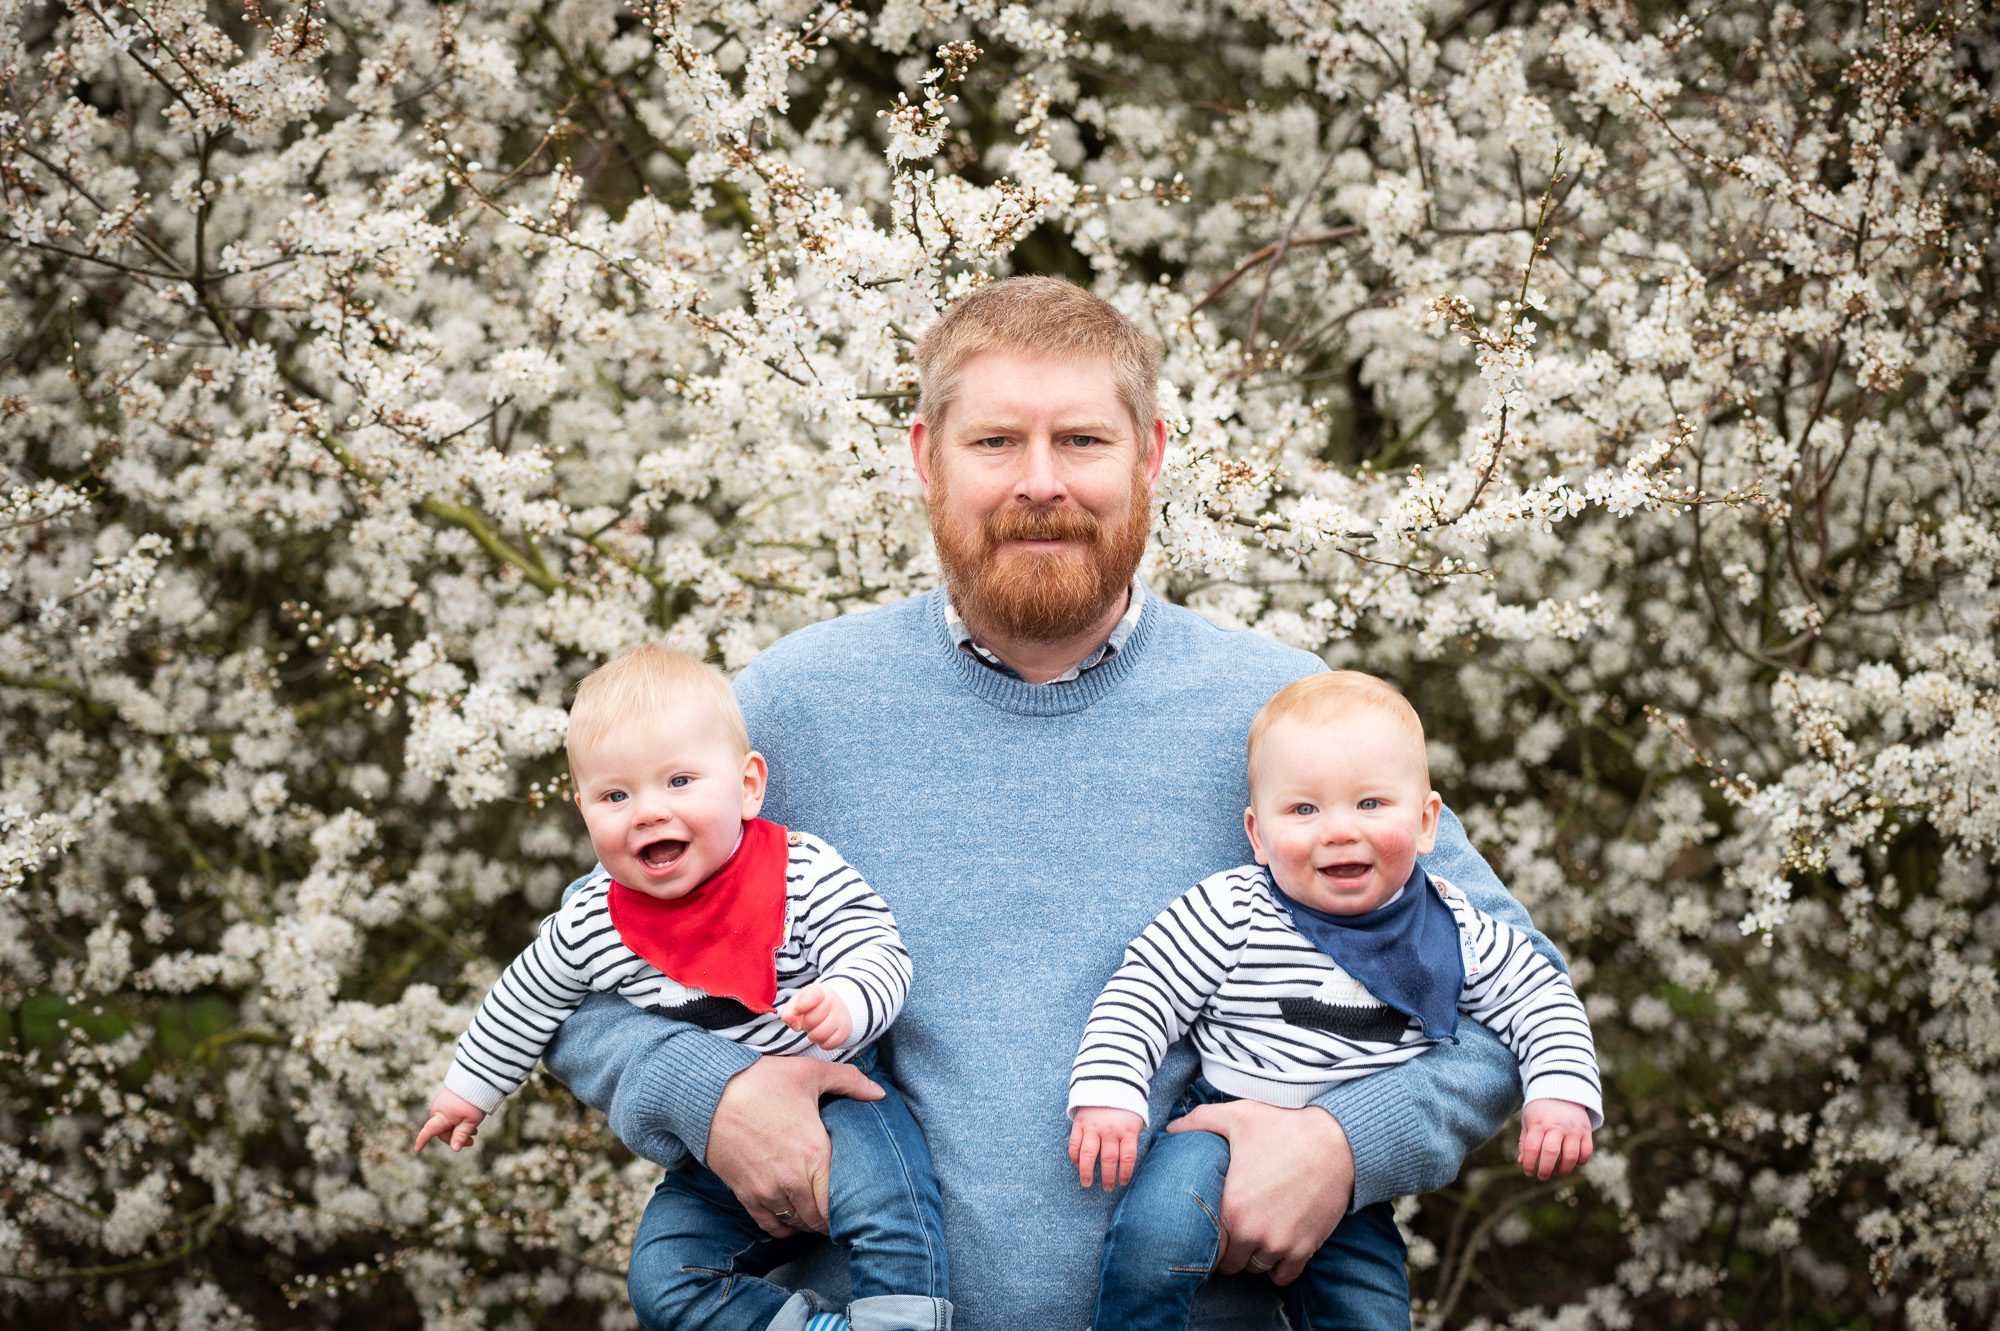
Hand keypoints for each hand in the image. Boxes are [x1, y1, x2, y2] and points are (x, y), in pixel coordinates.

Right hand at [413, 1088, 484, 1153]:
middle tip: (471, 1142)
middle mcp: (437, 1109)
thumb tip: (454, 1149)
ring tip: (475, 1132)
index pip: (428, 1131)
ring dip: (458, 1129)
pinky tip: (470, 1123)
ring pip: (447, 1122)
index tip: (417, 1149)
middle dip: (455, 1137)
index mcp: (440, 1115)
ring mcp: (442, 1102)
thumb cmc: (473, 1101)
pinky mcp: (447, 1098)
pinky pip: (450, 1114)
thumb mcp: (470, 1121)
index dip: (422, 1140)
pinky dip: (458, 1120)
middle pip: (443, 1130)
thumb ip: (461, 1135)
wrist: (477, 1078)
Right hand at [705, 1054, 882, 1237]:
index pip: (840, 1200)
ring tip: (819, 1213)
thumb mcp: (810, 1072)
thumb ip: (850, 1082)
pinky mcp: (745, 1194)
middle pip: (820, 1218)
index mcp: (814, 1153)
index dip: (851, 1205)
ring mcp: (767, 1190)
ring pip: (797, 1224)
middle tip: (840, 1210)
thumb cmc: (762, 1080)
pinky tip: (792, 1218)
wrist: (708, 1092)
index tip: (857, 1201)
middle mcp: (792, 1179)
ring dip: (809, 1222)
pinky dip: (784, 1226)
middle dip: (832, 1217)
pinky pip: (770, 1225)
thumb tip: (879, 1093)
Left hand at [778, 983, 852, 1049]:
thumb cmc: (811, 1005)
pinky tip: (822, 1036)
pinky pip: (829, 1044)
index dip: (802, 1006)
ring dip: (812, 1036)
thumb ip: (788, 1012)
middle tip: (807, 1022)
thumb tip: (795, 1026)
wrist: (835, 1007)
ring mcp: (840, 1016)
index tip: (798, 1010)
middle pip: (811, 1020)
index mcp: (818, 991)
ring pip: (820, 1034)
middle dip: (804, 1024)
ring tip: (814, 1030)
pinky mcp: (845, 1031)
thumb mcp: (797, 1002)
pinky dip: (822, 1043)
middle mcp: (832, 1002)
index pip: (813, 997)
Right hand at [1068, 1107, 1143, 1190]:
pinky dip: (1075, 1156)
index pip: (1128, 1157)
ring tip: (1087, 1183)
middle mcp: (1110, 1130)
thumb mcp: (1135, 1120)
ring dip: (1087, 1171)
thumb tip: (1127, 1163)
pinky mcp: (1080, 1123)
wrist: (1108, 1082)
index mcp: (1127, 1130)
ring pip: (1089, 1154)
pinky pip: (1075, 1143)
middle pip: (1109, 1159)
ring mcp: (1093, 1127)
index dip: (1125, 1173)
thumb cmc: (1124, 1108)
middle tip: (1107, 1188)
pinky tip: (1077, 1164)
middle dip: (1107, 1177)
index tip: (1122, 1183)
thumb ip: (1131, 1139)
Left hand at [1168, 1099, 1351, 1285]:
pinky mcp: (1305, 1249)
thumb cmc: (1284, 1127)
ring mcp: (1280, 1244)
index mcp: (1231, 1205)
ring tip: (1256, 1235)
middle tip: (1235, 1231)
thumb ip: (1198, 1121)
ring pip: (1255, 1269)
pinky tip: (1277, 1246)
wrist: (1337, 1141)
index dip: (1208, 1237)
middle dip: (1230, 1249)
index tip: (1215, 1225)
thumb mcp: (1237, 1116)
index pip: (1207, 1244)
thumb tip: (1170, 1128)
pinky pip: (1283, 1277)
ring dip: (1253, 1257)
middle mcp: (1253, 1232)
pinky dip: (1278, 1267)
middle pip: (1230, 1262)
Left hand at [1517, 1098, 1592, 1179]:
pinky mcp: (1586, 1132)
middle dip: (1545, 1170)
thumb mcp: (1529, 1121)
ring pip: (1571, 1156)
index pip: (1532, 1148)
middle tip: (1542, 1176)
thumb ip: (1525, 1142)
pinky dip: (1579, 1162)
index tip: (1529, 1172)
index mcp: (1538, 1124)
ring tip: (1556, 1172)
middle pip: (1551, 1153)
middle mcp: (1556, 1126)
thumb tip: (1522, 1162)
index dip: (1530, 1164)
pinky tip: (1571, 1162)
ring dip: (1563, 1170)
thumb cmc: (1541, 1111)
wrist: (1562, 1091)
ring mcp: (1573, 1129)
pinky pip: (1586, 1152)